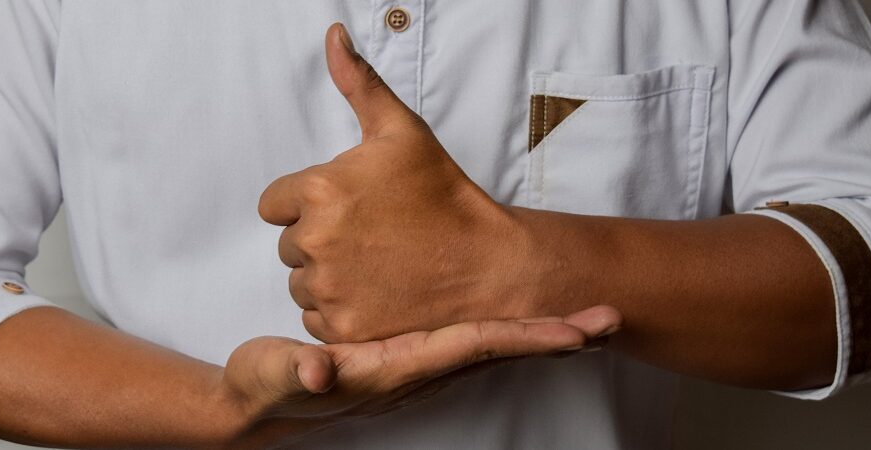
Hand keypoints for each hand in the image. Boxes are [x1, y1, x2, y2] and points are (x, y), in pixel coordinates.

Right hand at [219, 305, 621, 447]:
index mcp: (397, 366)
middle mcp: (418, 367)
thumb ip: (298, 371)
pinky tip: (519, 310)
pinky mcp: (408, 352)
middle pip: (501, 347)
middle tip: (612, 315)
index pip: (476, 346)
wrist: (258, 403)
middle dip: (556, 335)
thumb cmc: (266, 387)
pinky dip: (506, 325)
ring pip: (490, 342)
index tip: (579, 331)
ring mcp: (417, 361)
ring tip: (586, 315)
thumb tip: (322, 368)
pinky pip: (469, 337)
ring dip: (538, 328)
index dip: (528, 336)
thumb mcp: (275, 376)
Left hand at [258, 23, 539, 342]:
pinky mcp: (343, 329)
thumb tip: (332, 36)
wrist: (488, 264)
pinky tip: (377, 295)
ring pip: (301, 284)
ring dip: (327, 278)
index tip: (350, 210)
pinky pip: (317, 320)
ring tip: (377, 266)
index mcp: (319, 191)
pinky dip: (340, 313)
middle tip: (371, 238)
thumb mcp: (402, 132)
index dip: (308, 205)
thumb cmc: (444, 195)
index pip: (275, 205)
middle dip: (320, 241)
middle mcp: (315, 242)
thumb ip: (358, 84)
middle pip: (289, 246)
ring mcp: (329, 289)